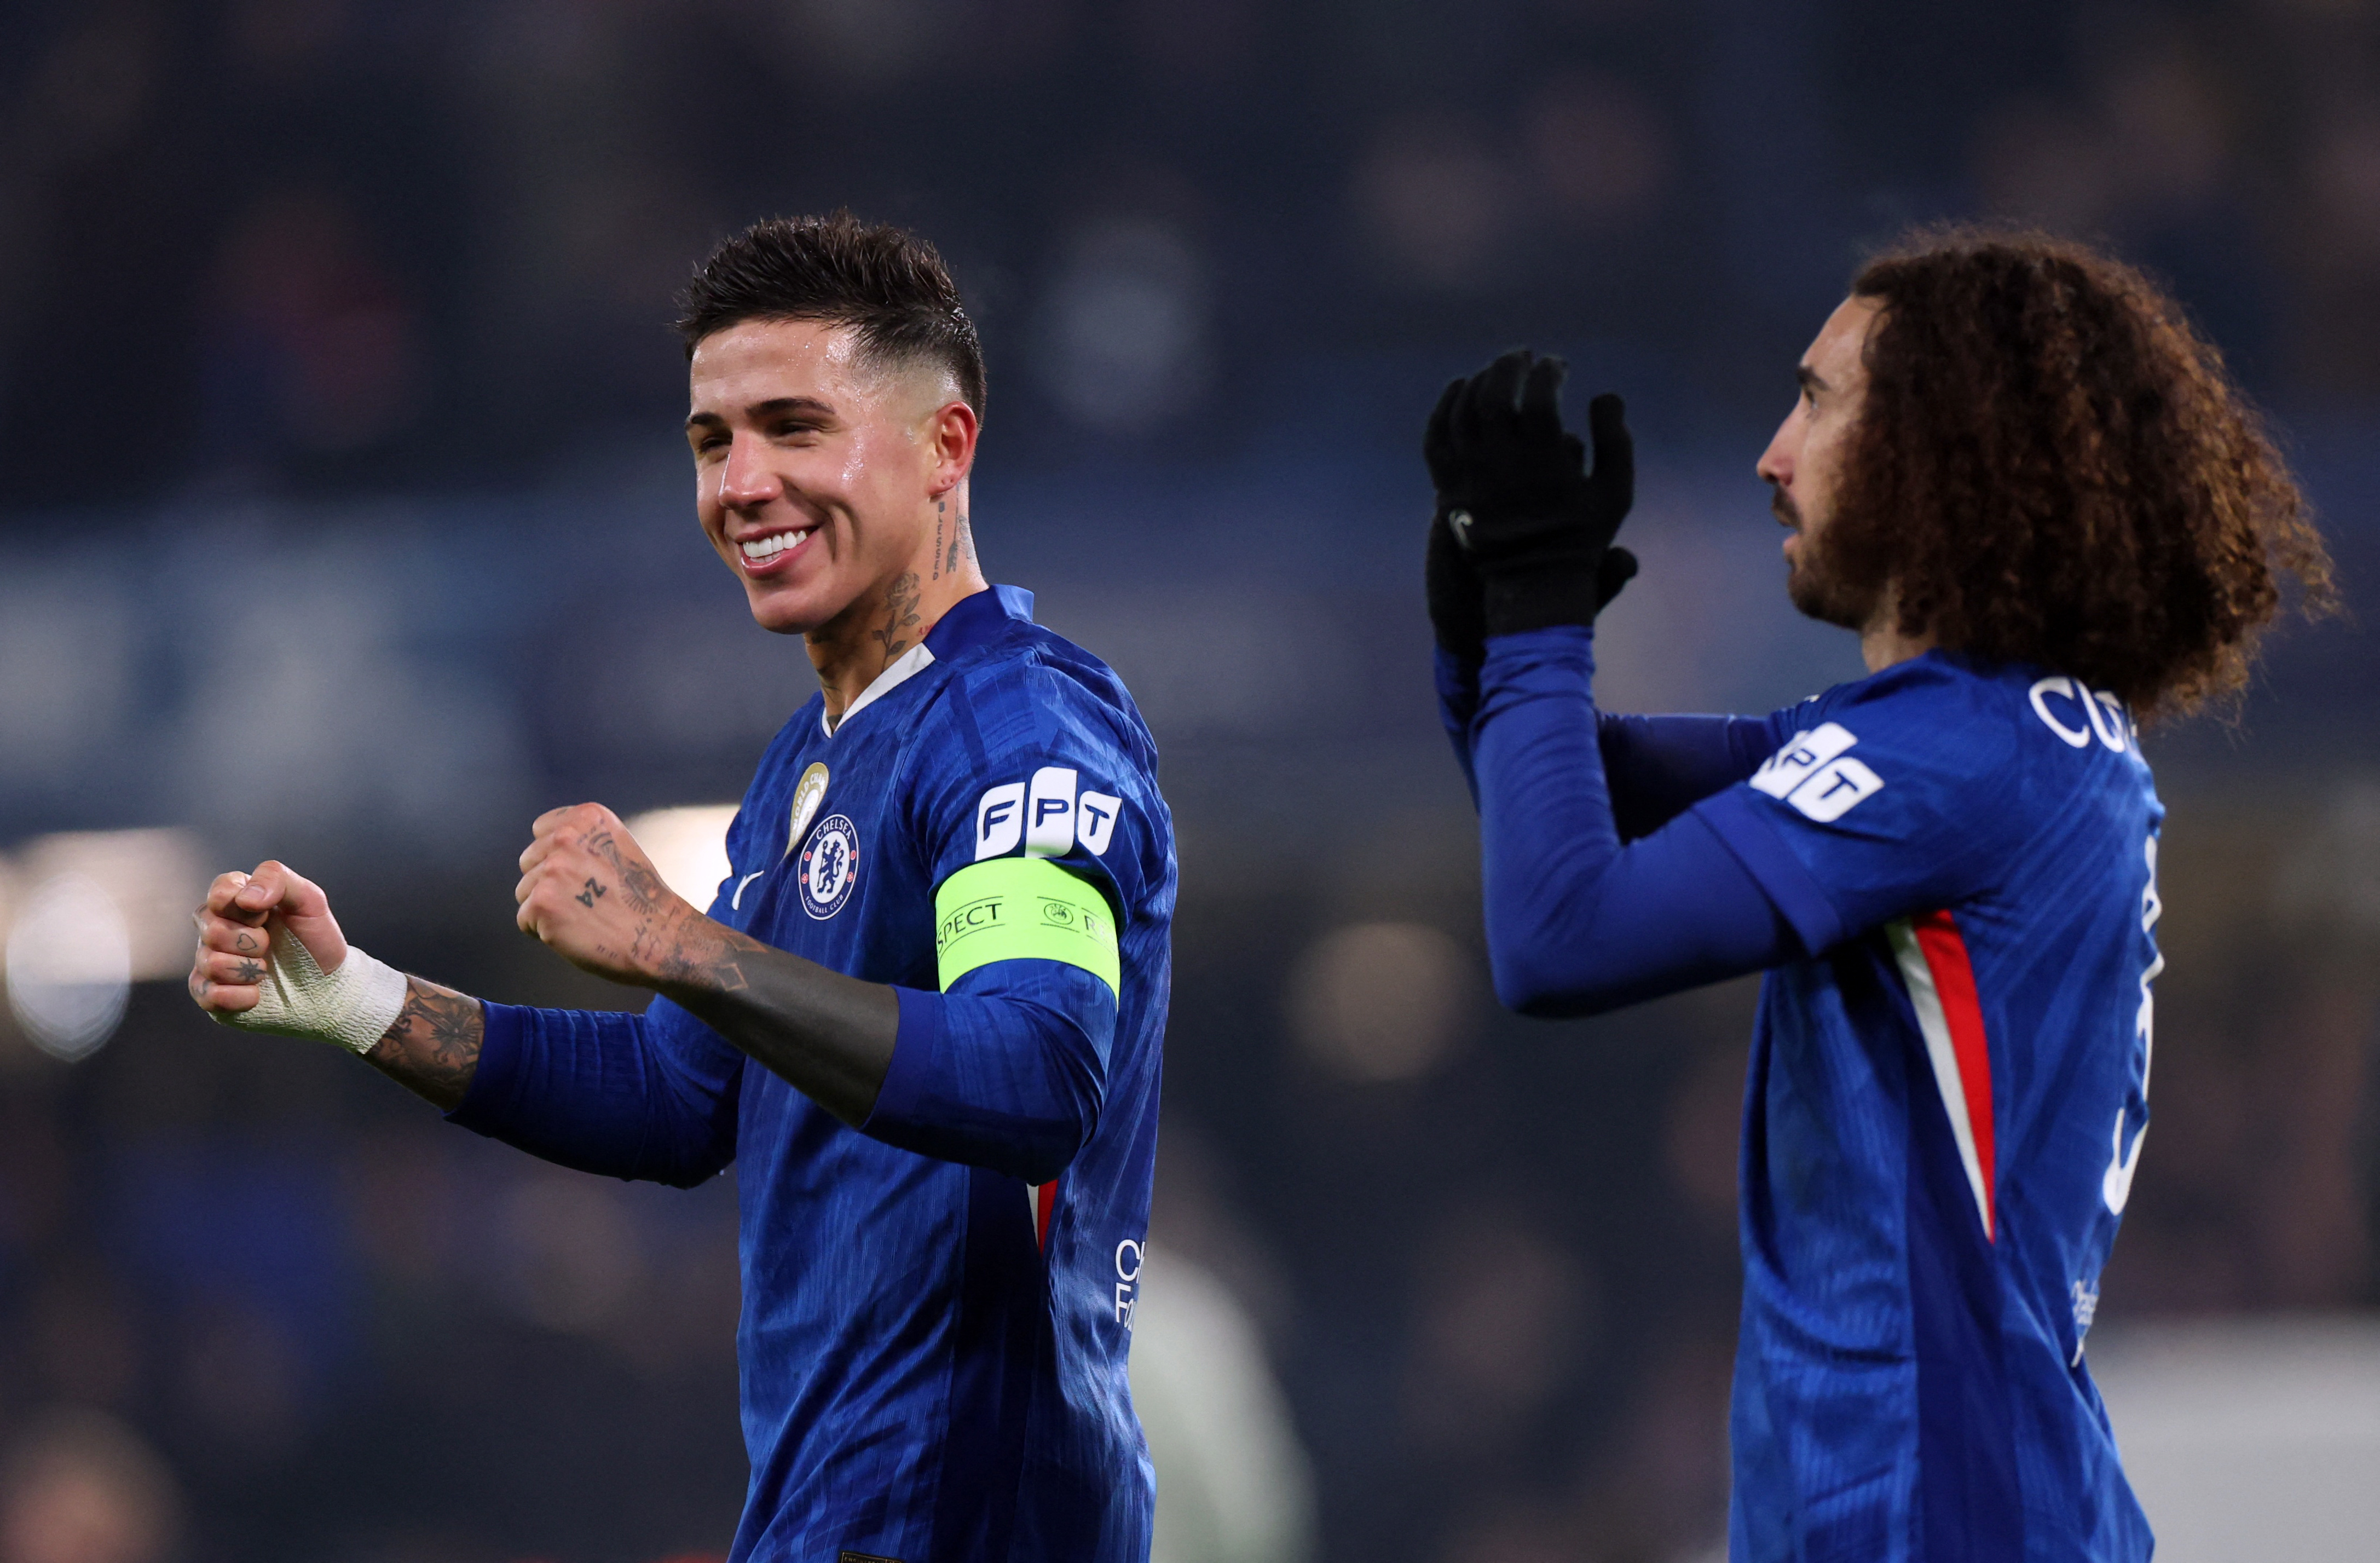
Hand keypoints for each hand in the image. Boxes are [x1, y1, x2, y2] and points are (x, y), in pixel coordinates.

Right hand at [189, 862, 349, 1016]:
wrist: (326, 982)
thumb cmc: (313, 937)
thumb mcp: (309, 899)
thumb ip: (277, 879)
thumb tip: (244, 898)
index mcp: (235, 901)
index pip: (218, 893)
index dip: (246, 908)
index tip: (267, 915)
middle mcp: (216, 928)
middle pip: (212, 930)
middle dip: (252, 941)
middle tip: (270, 945)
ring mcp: (210, 961)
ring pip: (211, 963)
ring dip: (249, 969)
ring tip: (266, 969)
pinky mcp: (210, 993)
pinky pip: (208, 995)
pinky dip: (240, 995)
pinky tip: (257, 993)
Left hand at [515, 803, 698, 985]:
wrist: (658, 935)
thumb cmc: (640, 900)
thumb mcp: (617, 847)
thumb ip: (582, 841)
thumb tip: (547, 852)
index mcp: (587, 818)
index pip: (541, 830)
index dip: (557, 856)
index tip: (582, 873)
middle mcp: (566, 838)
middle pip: (529, 861)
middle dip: (548, 882)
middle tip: (585, 898)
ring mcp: (552, 870)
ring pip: (524, 892)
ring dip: (546, 907)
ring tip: (582, 916)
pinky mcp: (542, 903)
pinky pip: (525, 920)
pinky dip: (544, 931)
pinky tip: (574, 931)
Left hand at [1428, 348, 1636, 636]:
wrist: (1531, 585)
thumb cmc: (1580, 537)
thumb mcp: (1615, 493)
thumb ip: (1615, 441)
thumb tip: (1605, 396)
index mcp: (1542, 461)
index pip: (1540, 395)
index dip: (1550, 372)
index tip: (1559, 365)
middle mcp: (1498, 463)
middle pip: (1495, 393)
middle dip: (1511, 365)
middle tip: (1525, 355)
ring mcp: (1467, 474)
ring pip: (1463, 410)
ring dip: (1481, 380)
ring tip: (1498, 370)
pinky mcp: (1447, 486)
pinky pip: (1436, 435)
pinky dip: (1446, 405)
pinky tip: (1459, 386)